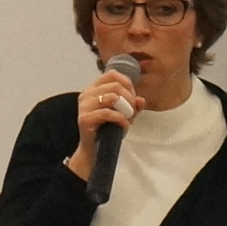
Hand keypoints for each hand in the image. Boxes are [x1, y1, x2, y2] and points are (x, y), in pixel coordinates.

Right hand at [63, 66, 140, 184]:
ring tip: (129, 118)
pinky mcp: (85, 118)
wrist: (95, 151)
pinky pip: (108, 113)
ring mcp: (84, 106)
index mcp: (94, 88)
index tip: (133, 98)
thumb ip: (133, 105)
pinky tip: (124, 126)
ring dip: (126, 109)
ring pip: (112, 97)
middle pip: (115, 86)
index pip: (112, 74)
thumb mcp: (124, 114)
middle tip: (133, 111)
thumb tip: (141, 100)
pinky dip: (121, 119)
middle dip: (129, 99)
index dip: (127, 83)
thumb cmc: (108, 130)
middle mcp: (86, 94)